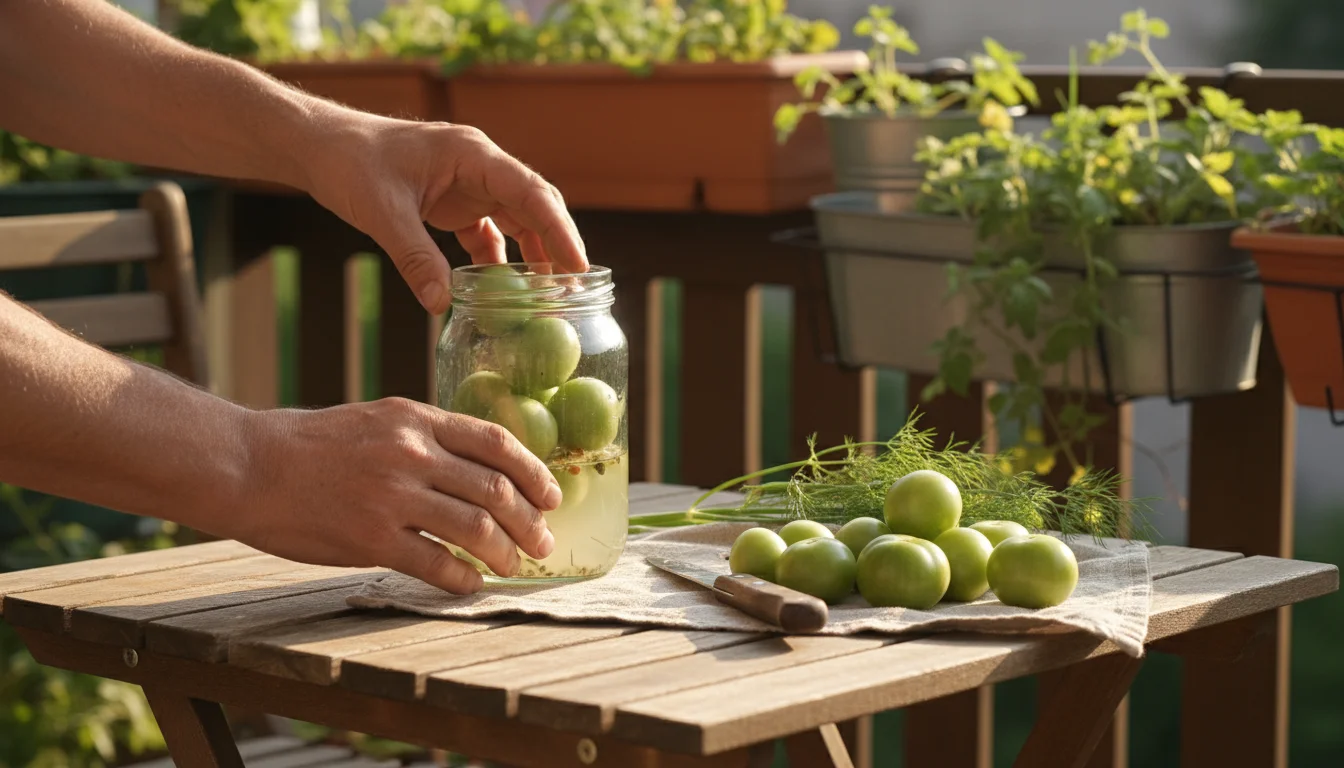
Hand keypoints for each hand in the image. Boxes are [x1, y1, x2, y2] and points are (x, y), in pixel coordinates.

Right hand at [237, 397, 561, 593]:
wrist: (246, 465)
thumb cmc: (308, 444)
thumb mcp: (375, 419)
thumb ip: (425, 438)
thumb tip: (478, 467)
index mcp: (415, 419)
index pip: (496, 442)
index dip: (534, 472)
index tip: (551, 496)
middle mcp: (411, 453)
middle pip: (496, 489)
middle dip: (529, 522)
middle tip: (542, 543)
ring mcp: (392, 496)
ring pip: (475, 527)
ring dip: (504, 552)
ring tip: (513, 566)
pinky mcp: (370, 539)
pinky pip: (435, 564)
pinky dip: (462, 578)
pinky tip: (470, 584)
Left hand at [299, 114, 588, 314]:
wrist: (320, 146)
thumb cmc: (350, 162)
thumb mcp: (383, 213)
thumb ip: (415, 258)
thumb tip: (442, 306)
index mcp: (473, 155)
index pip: (532, 193)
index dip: (560, 231)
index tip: (579, 267)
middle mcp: (481, 167)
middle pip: (535, 207)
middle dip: (557, 247)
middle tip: (575, 290)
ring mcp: (470, 185)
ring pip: (517, 223)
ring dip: (531, 258)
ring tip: (547, 298)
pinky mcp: (454, 203)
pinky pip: (488, 235)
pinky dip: (497, 263)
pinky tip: (501, 294)